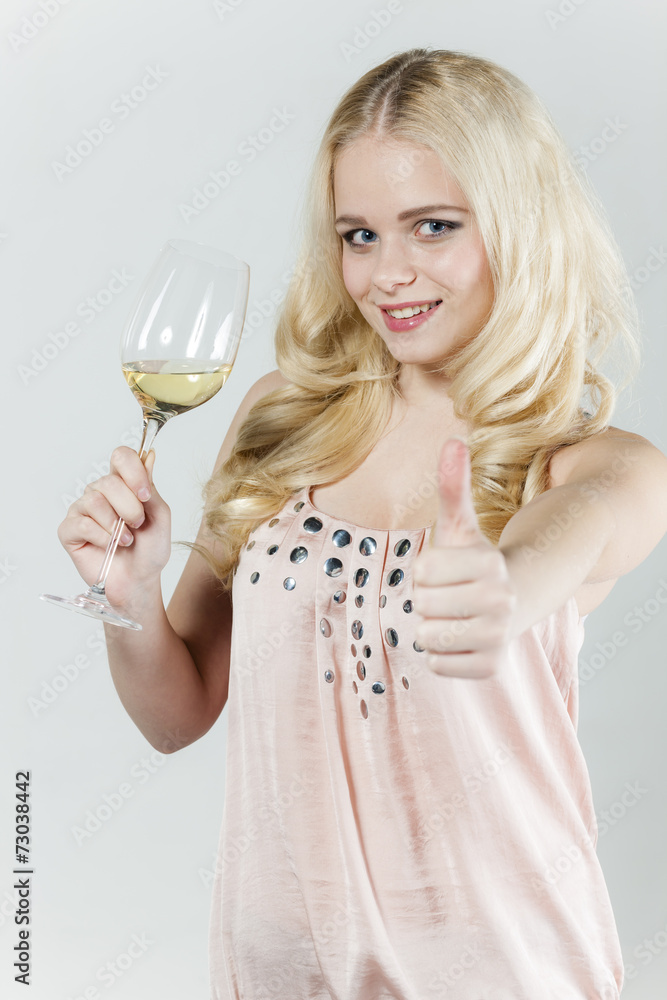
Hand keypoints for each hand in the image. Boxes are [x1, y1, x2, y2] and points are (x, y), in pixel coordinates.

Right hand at [57, 446, 170, 608]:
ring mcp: (82, 510)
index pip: (121, 457)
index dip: (133, 471)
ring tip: (125, 540)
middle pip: (108, 481)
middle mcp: (100, 493)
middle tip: (137, 526)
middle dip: (130, 508)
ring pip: (94, 500)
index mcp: (123, 485)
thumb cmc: (149, 551)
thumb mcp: (161, 518)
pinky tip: (109, 547)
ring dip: (116, 525)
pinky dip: (102, 538)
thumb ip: (152, 489)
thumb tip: (150, 456)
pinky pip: (83, 523)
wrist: (138, 581)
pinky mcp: (69, 530)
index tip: (145, 495)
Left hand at [412, 438, 516, 678]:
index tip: (446, 569)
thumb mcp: (460, 525)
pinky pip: (436, 664)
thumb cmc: (473, 562)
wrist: (513, 604)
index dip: (425, 570)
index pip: (422, 571)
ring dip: (432, 627)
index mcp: (490, 563)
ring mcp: (498, 637)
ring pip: (427, 636)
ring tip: (455, 617)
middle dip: (427, 599)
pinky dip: (442, 655)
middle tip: (450, 595)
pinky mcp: (490, 668)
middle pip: (422, 605)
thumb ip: (454, 485)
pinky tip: (462, 640)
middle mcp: (501, 601)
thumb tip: (453, 440)